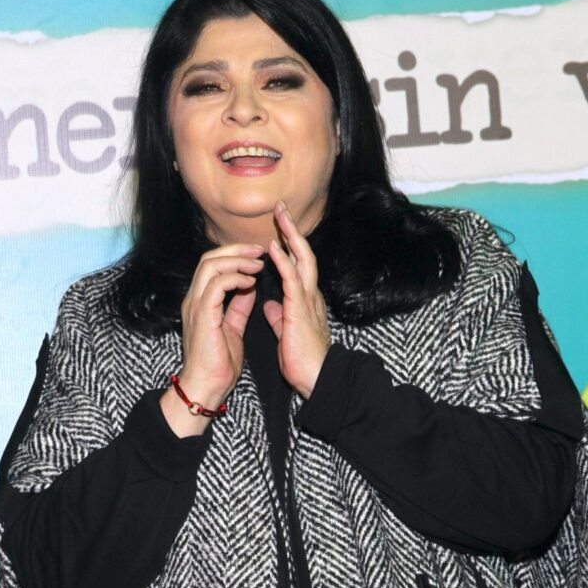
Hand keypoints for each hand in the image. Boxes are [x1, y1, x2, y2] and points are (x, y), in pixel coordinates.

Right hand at [161, 243, 263, 435]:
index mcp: (201, 301)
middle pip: (209, 258)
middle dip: (236, 249)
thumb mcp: (233, 328)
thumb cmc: (219, 364)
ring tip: (258, 263)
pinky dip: (235, 278)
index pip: (212, 265)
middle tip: (260, 249)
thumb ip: (238, 306)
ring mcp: (196, 306)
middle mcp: (194, 299)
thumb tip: (250, 288)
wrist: (207, 387)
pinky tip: (252, 282)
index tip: (258, 254)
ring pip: (210, 266)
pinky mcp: (202, 315)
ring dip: (237, 260)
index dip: (234, 254)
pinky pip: (217, 285)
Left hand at [263, 200, 331, 398]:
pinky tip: (274, 247)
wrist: (316, 379)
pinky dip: (283, 261)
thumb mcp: (286, 334)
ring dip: (290, 236)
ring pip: (302, 259)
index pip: (296, 265)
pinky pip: (292, 279)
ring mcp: (307, 300)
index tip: (278, 227)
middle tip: (281, 208)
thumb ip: (280, 316)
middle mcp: (309, 294)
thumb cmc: (303, 360)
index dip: (288, 245)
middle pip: (303, 254)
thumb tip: (271, 306)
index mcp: (304, 300)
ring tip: (280, 215)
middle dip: (292, 230)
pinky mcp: (301, 309)